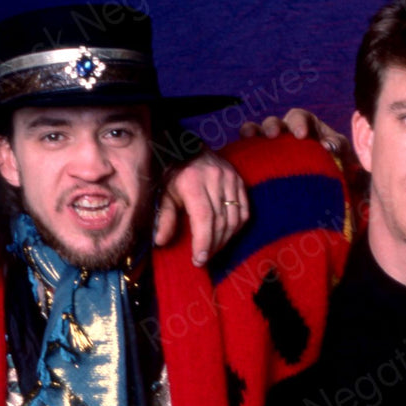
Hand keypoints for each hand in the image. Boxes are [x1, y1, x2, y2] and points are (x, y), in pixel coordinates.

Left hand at [156, 150, 248, 265]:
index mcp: (193, 180)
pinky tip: (226, 235)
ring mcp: (230, 178)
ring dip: (225, 239)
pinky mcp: (239, 179)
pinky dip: (237, 227)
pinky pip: (244, 210)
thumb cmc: (171, 172)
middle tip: (203, 259)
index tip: (199, 259)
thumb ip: (164, 216)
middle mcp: (215, 178)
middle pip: (220, 221)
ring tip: (213, 249)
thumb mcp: (163, 192)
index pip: (204, 217)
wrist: (186, 146)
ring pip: (234, 218)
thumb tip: (161, 241)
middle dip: (213, 244)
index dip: (204, 241)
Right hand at [238, 108, 352, 168]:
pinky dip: (241, 152)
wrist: (329, 181)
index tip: (301, 135)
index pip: (298, 117)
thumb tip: (327, 147)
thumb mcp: (341, 151)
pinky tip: (238, 158)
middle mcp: (283, 132)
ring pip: (254, 133)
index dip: (297, 122)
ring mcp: (269, 146)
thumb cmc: (336, 161)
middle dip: (272, 126)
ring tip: (248, 137)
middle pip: (273, 123)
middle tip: (273, 135)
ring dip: (250, 132)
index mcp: (304, 124)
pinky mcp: (259, 161)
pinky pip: (247, 153)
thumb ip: (337, 146)